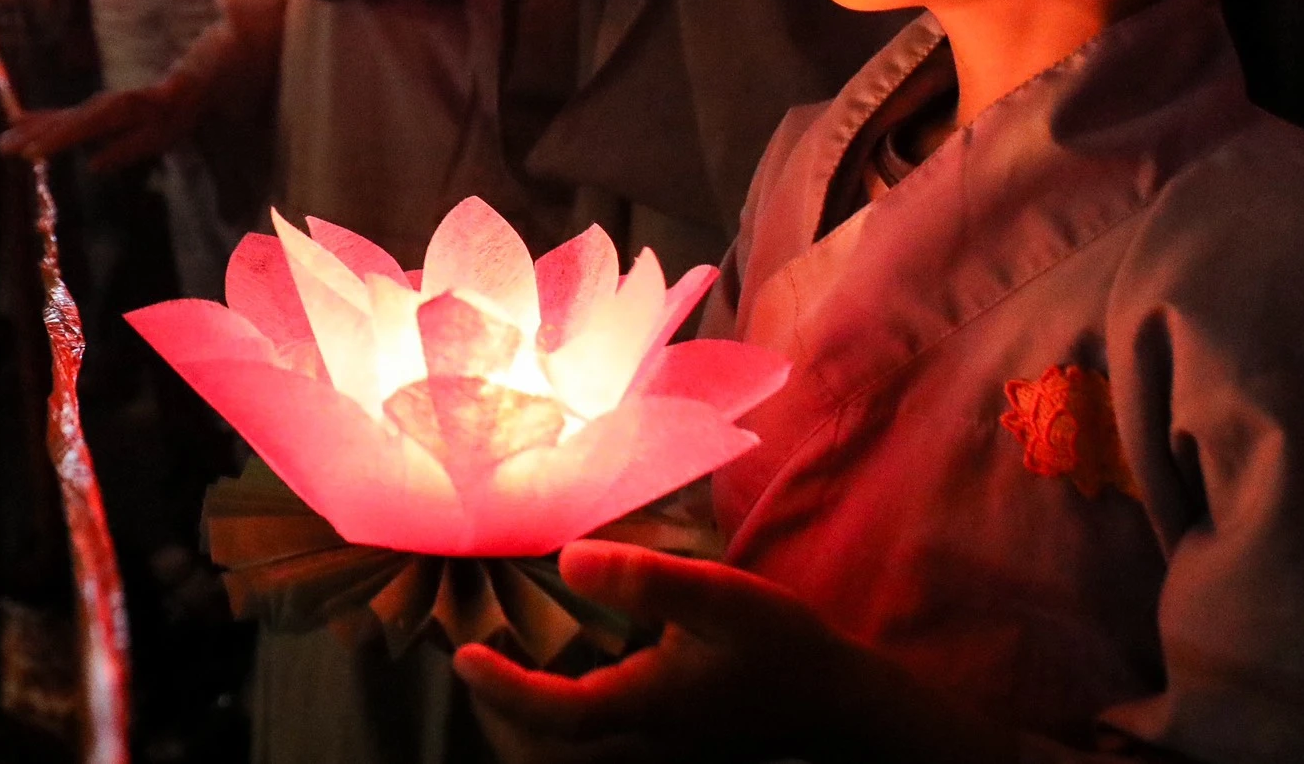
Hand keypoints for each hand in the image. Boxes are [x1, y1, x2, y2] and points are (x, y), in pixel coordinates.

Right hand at [0, 77, 198, 172]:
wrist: (181, 89)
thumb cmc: (171, 118)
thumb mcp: (157, 138)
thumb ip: (126, 150)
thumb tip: (93, 166)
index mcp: (116, 112)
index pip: (80, 128)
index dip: (55, 140)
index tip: (31, 153)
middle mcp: (100, 106)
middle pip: (61, 123)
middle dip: (31, 136)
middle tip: (2, 148)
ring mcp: (93, 107)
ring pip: (57, 119)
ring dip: (29, 130)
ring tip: (3, 142)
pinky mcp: (90, 111)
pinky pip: (61, 116)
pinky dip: (39, 120)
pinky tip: (19, 123)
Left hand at [454, 542, 1009, 763]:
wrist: (840, 703)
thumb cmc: (782, 647)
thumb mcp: (719, 599)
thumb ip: (647, 579)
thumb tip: (570, 559)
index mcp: (643, 705)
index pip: (552, 712)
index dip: (502, 688)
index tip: (463, 655)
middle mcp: (640, 738)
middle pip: (550, 743)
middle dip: (507, 709)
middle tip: (474, 653)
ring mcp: (655, 747)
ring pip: (574, 745)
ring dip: (534, 712)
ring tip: (508, 660)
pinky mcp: (668, 740)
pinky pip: (599, 737)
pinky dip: (567, 710)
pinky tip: (567, 668)